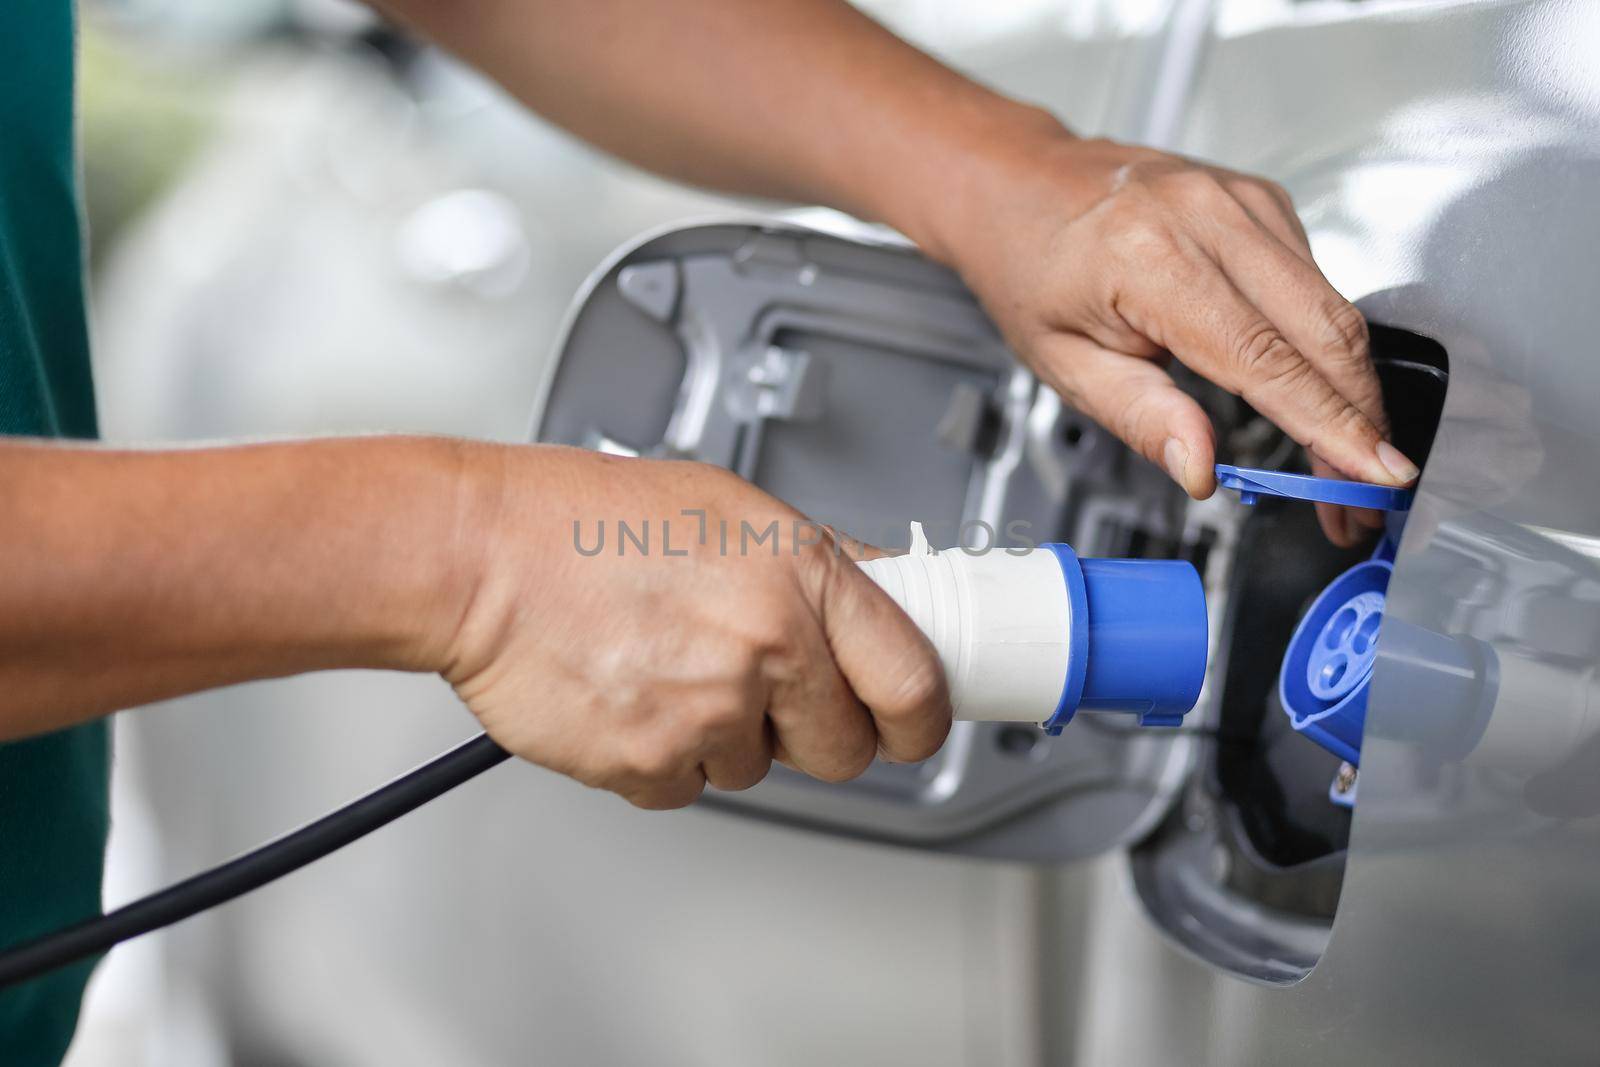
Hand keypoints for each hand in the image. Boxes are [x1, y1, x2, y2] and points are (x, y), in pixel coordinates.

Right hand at [440, 446, 949, 808]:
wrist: (474, 556)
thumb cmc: (581, 520)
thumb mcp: (726, 505)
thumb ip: (813, 563)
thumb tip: (881, 595)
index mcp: (798, 571)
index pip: (911, 678)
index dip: (921, 716)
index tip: (913, 722)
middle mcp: (765, 641)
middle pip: (843, 746)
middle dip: (814, 730)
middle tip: (767, 689)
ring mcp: (707, 709)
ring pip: (757, 766)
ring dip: (724, 734)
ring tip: (667, 664)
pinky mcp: (648, 761)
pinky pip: (685, 786)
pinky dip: (661, 754)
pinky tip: (631, 692)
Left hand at [917, 128, 1418, 545]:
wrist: (1019, 185)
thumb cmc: (1031, 269)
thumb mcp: (1065, 363)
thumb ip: (1142, 418)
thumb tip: (1203, 469)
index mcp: (1152, 258)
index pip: (1266, 358)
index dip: (1330, 424)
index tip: (1374, 472)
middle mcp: (1207, 215)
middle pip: (1324, 330)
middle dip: (1360, 420)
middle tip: (1367, 491)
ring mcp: (1241, 199)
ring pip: (1334, 305)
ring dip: (1353, 389)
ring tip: (1345, 457)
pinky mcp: (1261, 199)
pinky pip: (1316, 280)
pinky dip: (1328, 343)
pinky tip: (1317, 389)